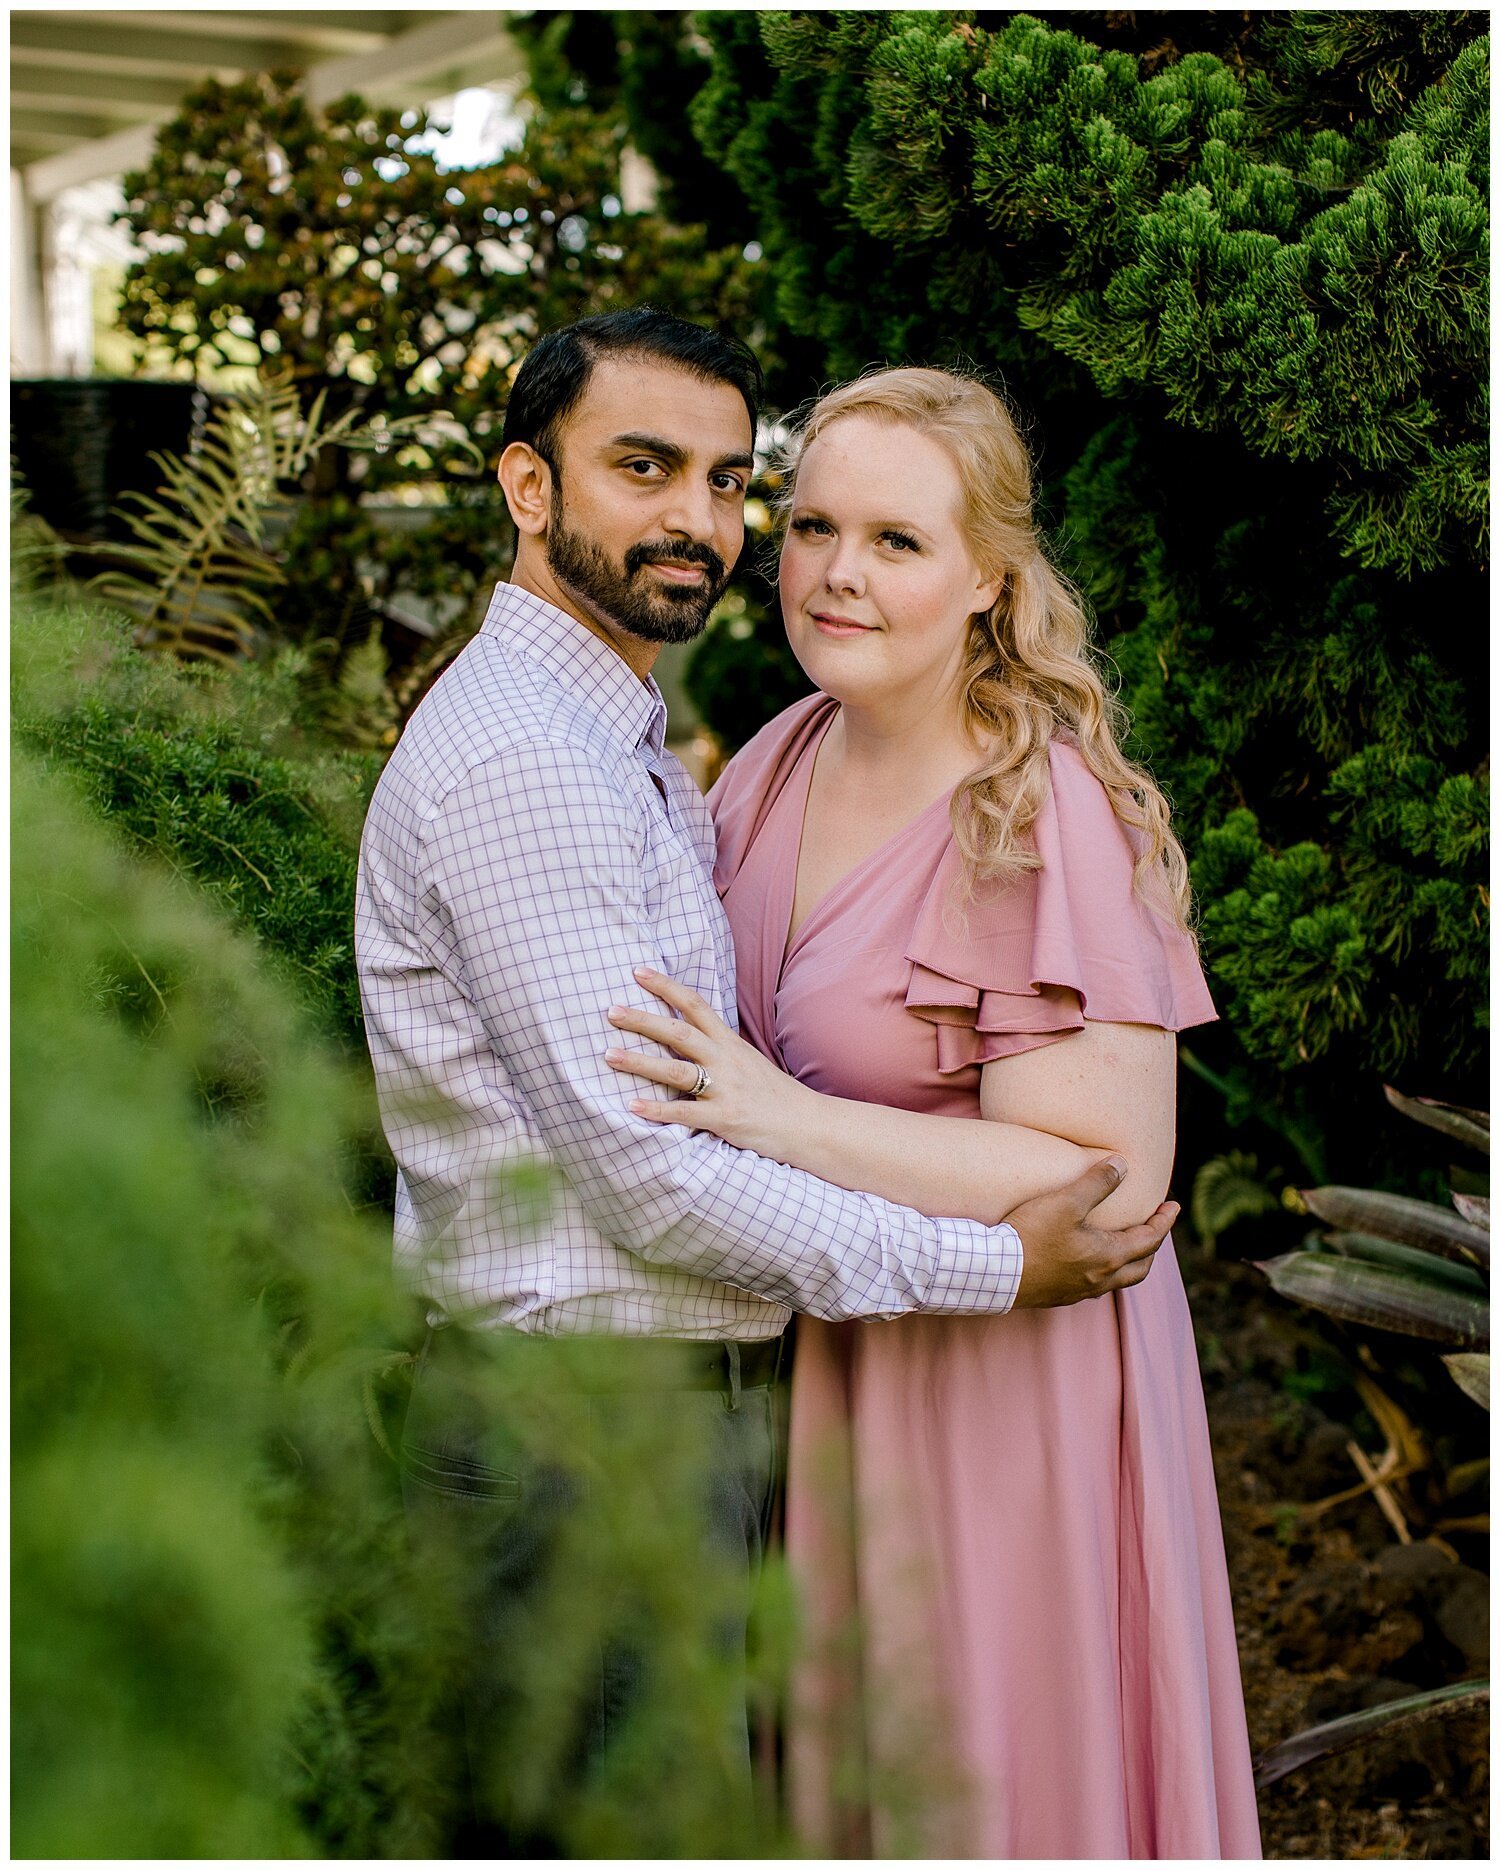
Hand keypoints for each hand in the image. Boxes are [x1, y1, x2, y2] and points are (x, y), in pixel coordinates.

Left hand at [604, 966, 810, 1157]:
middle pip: (679, 1033)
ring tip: (609, 1056)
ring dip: (641, 1062)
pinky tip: (633, 1106)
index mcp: (730, 1043)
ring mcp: (726, 1089)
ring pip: (678, 1071)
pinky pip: (686, 1112)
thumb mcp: (747, 1062)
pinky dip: (658, 1109)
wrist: (808, 1124)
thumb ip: (718, 1049)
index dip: (666, 986)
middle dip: (642, 1021)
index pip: (695, 1005)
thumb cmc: (774, 1095)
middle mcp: (726, 1060)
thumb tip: (686, 1037)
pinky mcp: (726, 1118)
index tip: (637, 971)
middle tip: (611, 1011)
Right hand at [1008, 1157, 1176, 1308]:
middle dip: (1152, 1246)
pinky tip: (1089, 1261)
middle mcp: (1100, 1279)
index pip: (1150, 1239)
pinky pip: (1094, 1286)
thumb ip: (1098, 1182)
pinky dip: (1104, 1271)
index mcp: (1109, 1256)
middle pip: (1140, 1267)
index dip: (1164, 1221)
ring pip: (1118, 1280)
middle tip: (1154, 1228)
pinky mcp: (1059, 1296)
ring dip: (1129, 1262)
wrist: (995, 1273)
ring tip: (1125, 1245)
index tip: (1173, 1206)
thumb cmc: (1032, 1235)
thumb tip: (1122, 1165)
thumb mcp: (1066, 1201)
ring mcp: (1079, 1291)